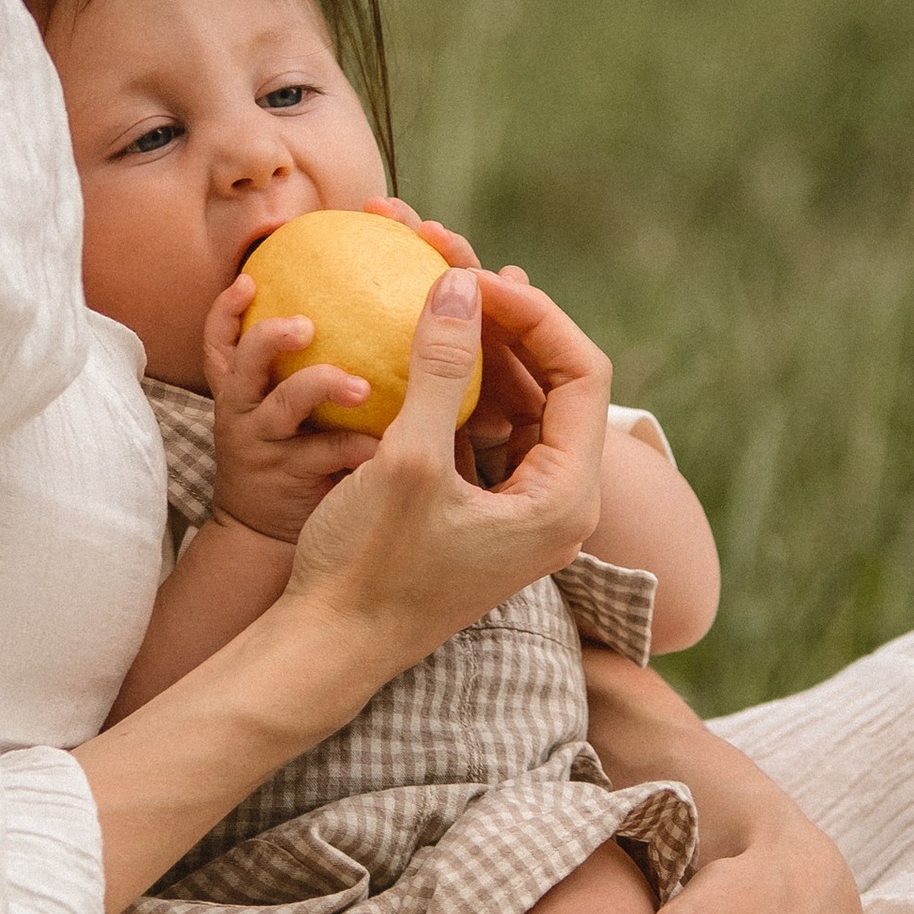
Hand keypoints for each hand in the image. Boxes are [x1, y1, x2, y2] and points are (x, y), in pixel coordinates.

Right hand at [199, 272, 372, 543]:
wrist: (268, 539)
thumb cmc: (293, 458)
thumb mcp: (288, 412)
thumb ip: (307, 371)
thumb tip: (371, 315)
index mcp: (241, 390)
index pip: (220, 341)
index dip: (227, 308)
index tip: (250, 278)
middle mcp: (244, 412)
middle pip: (242, 361)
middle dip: (271, 336)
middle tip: (307, 323)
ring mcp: (263, 445)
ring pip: (284, 404)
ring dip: (322, 384)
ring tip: (360, 384)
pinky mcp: (286, 478)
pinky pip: (326, 453)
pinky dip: (359, 443)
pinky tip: (386, 439)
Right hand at [285, 261, 609, 671]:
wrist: (331, 647)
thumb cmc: (370, 566)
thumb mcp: (408, 461)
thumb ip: (443, 369)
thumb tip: (462, 282)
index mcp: (563, 496)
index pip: (582, 373)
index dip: (534, 313)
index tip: (473, 276)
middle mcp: (558, 502)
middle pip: (557, 382)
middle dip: (509, 320)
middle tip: (453, 266)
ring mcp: (523, 509)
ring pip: (522, 403)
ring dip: (484, 347)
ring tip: (439, 291)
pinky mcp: (487, 511)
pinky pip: (491, 430)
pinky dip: (465, 385)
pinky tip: (425, 349)